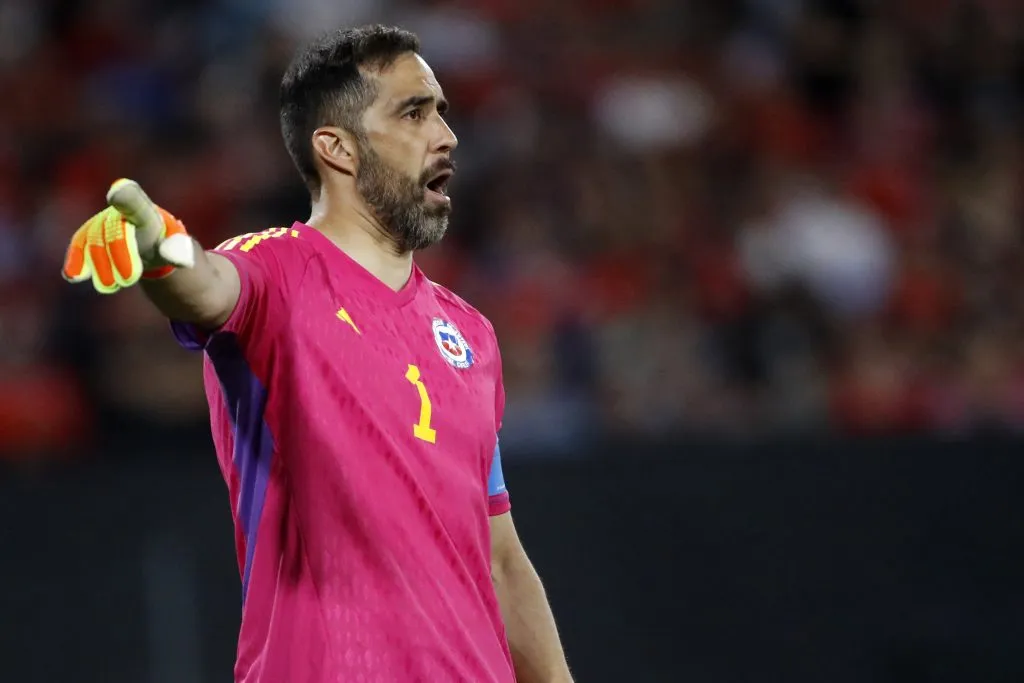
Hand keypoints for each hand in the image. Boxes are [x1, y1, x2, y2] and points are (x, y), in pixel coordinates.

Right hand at [62, 178, 194, 293]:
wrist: (151, 244)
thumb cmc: (166, 246)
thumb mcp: (178, 250)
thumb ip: (179, 252)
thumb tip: (184, 262)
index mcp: (145, 211)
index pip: (135, 202)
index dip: (125, 197)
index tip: (116, 193)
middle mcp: (120, 211)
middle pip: (114, 228)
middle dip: (119, 253)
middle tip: (128, 279)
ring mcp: (102, 221)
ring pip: (94, 239)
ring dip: (99, 264)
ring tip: (110, 286)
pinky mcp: (89, 235)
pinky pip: (80, 244)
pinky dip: (76, 260)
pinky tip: (73, 276)